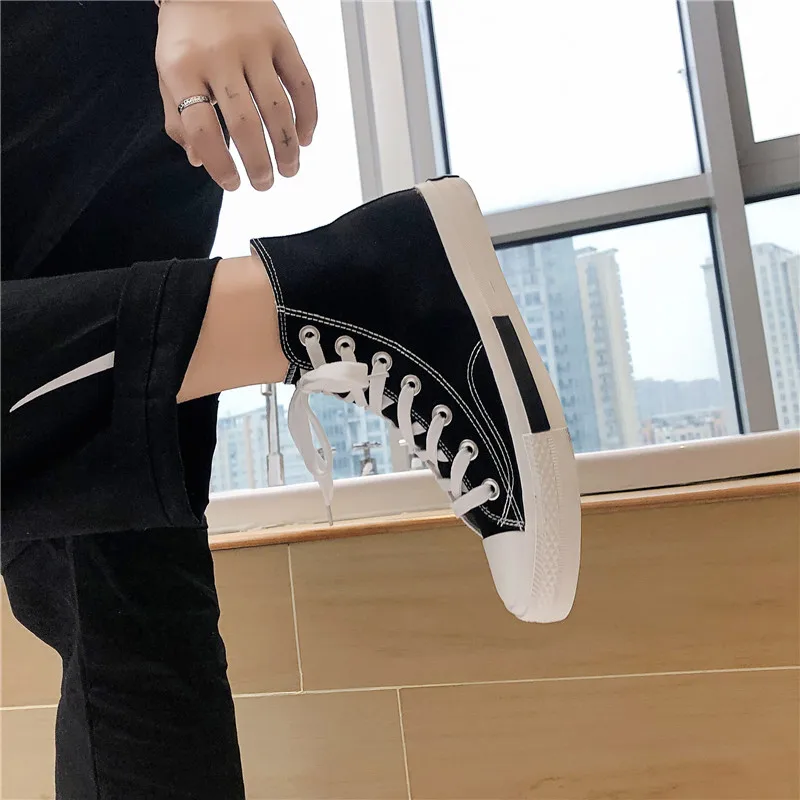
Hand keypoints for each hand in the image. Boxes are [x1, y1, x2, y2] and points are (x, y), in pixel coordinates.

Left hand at [155, 0, 316, 190]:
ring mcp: (253, 45)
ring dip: (286, 146)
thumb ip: (179, 115)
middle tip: (264, 183)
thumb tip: (199, 159)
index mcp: (182, 67)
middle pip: (243, 123)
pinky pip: (301, 83)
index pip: (201, 127)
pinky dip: (307, 115)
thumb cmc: (186, 31)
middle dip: (257, 162)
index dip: (219, 163)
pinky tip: (304, 138)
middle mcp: (218, 55)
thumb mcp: (168, 70)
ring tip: (288, 169)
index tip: (232, 183)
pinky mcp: (281, 36)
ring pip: (276, 107)